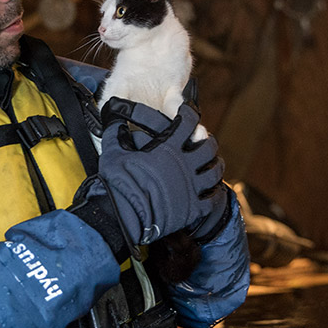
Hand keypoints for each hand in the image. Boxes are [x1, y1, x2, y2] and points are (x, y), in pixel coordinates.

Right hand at [90, 97, 224, 245]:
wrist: (123, 216)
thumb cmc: (117, 183)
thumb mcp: (112, 152)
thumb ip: (115, 132)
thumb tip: (113, 119)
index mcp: (168, 148)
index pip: (187, 122)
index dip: (189, 112)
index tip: (188, 111)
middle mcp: (185, 164)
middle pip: (208, 146)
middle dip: (207, 140)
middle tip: (204, 139)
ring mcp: (191, 186)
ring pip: (215, 171)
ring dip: (215, 165)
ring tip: (213, 163)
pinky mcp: (193, 208)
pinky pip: (211, 199)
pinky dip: (212, 193)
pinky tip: (209, 191)